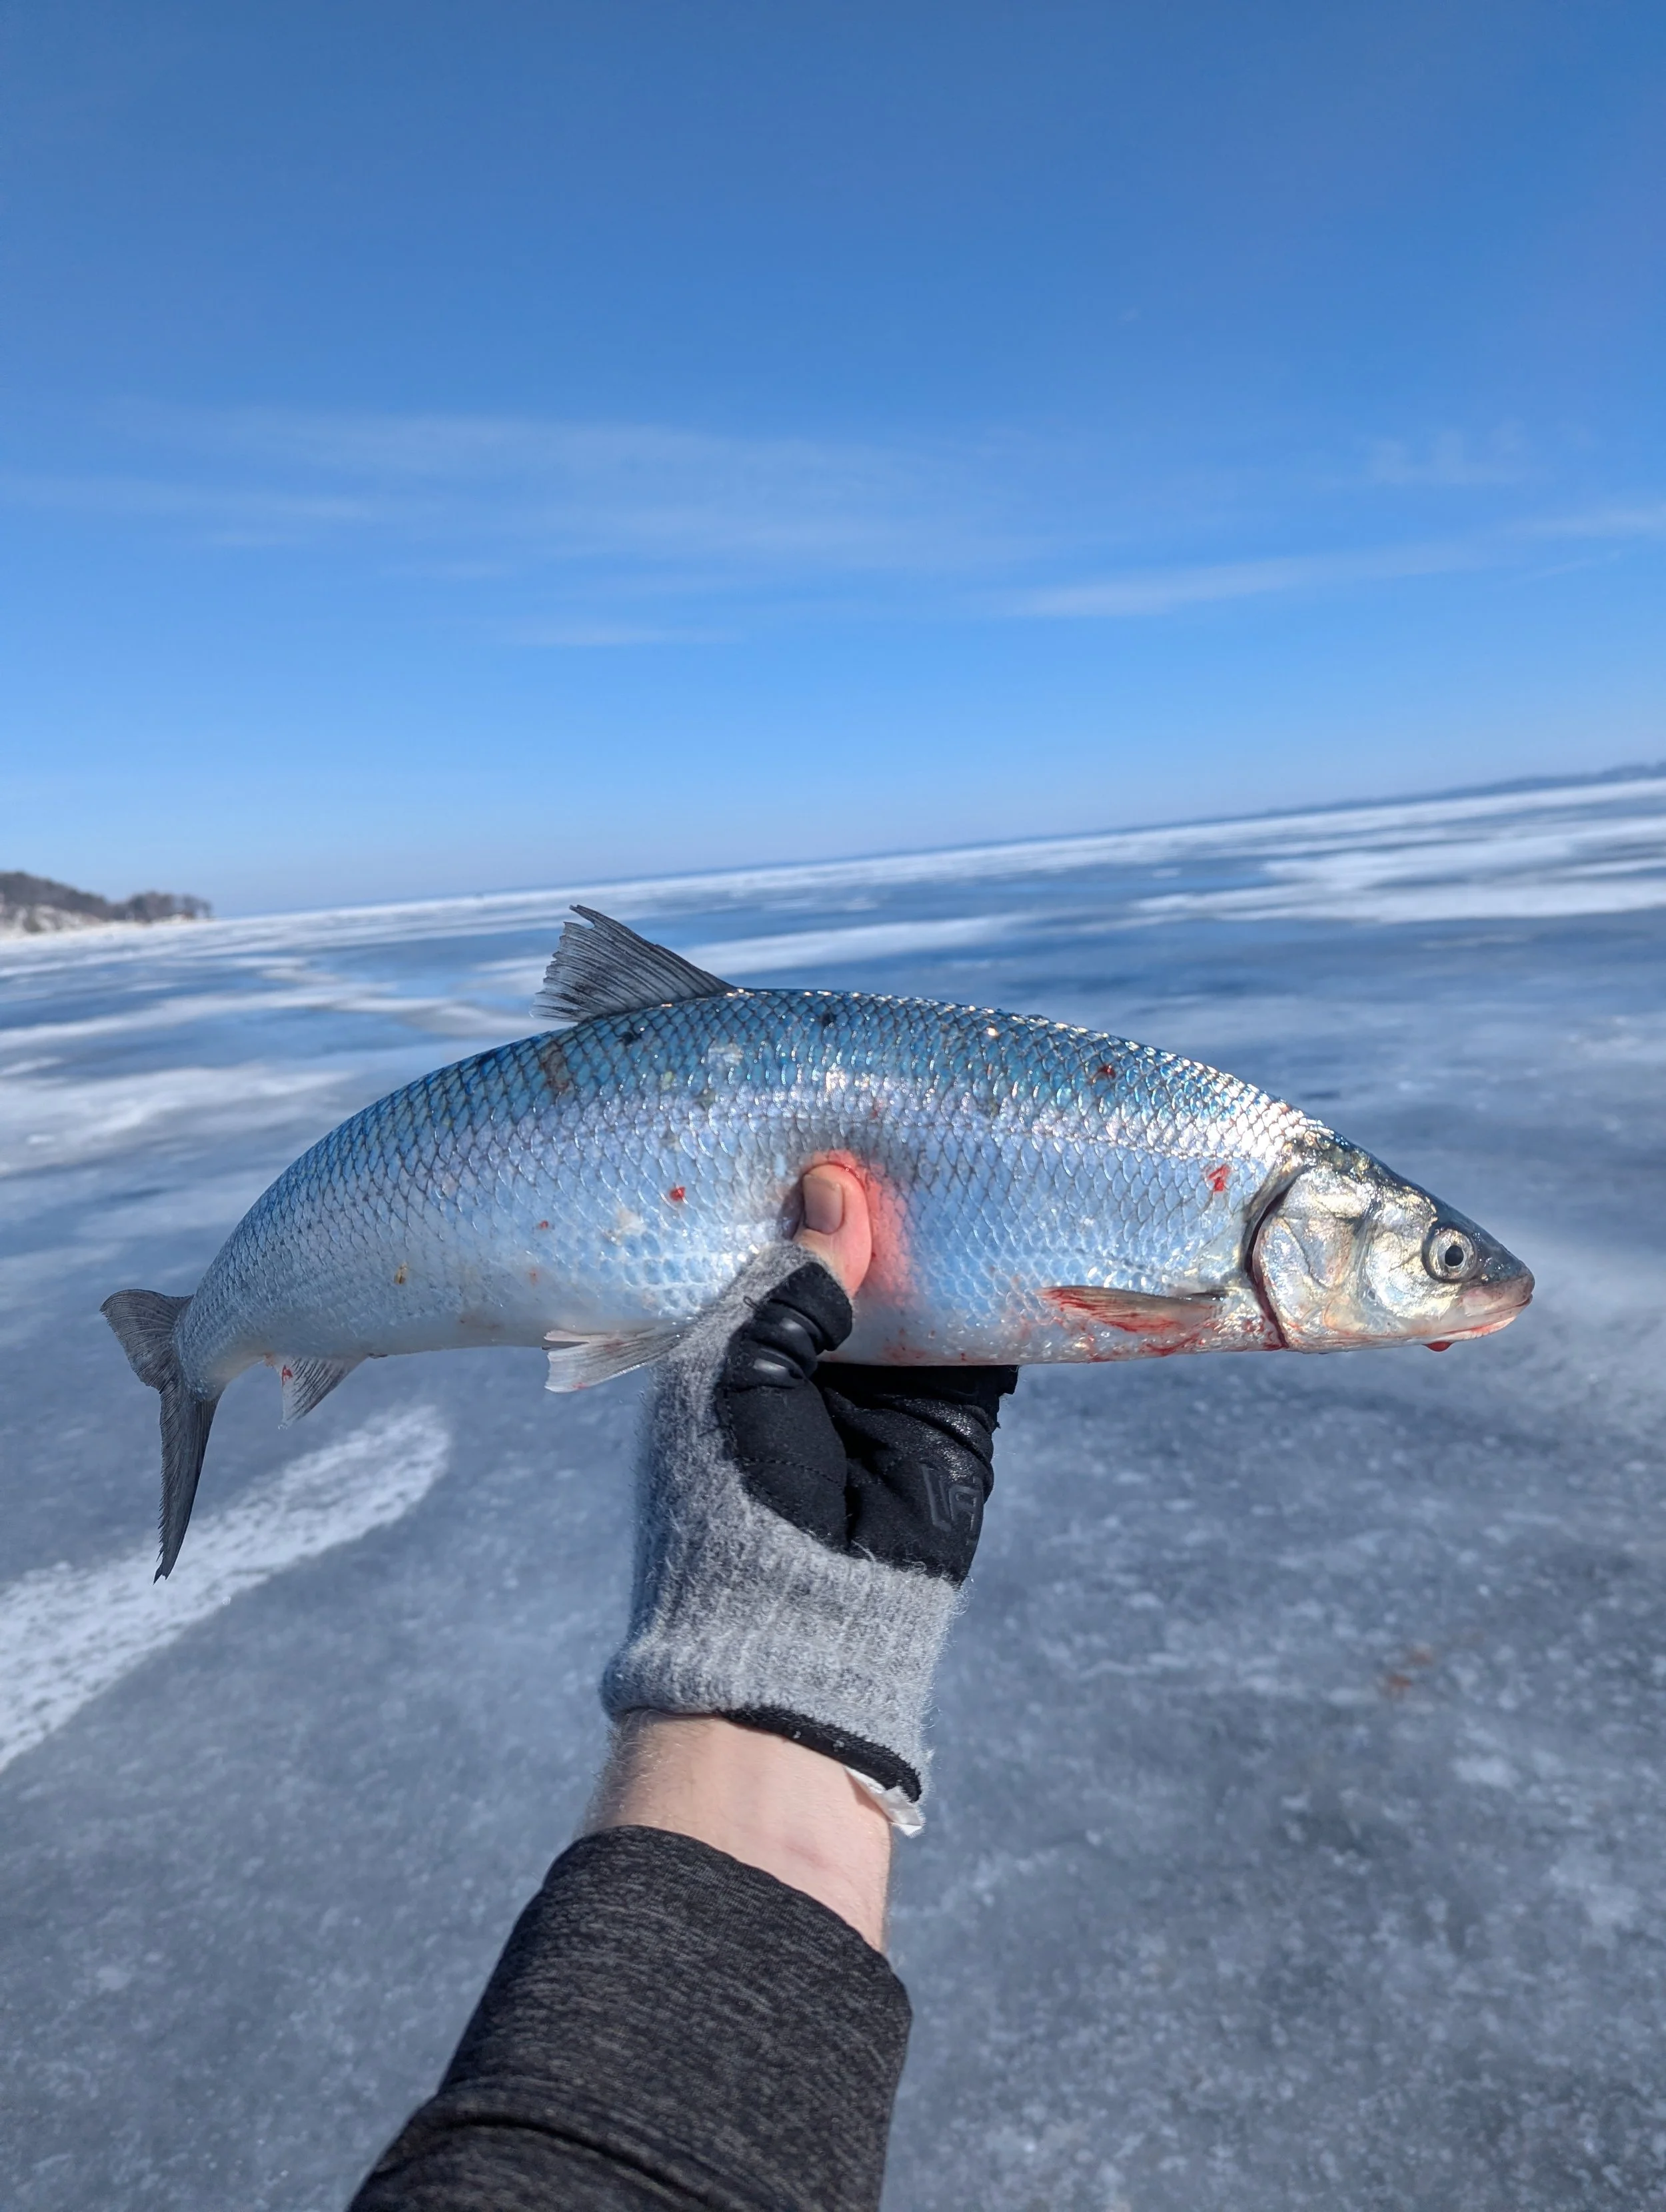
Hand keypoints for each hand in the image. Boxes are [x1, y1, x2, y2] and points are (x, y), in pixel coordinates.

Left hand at [591, 1165, 1015, 1938]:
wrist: (795, 1622)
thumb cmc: (729, 1491)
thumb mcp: (736, 1363)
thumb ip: (793, 1276)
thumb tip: (836, 1180)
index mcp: (734, 1328)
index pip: (773, 1229)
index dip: (800, 1174)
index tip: (828, 1100)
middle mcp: (812, 1340)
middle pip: (858, 1241)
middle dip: (883, 1186)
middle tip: (919, 1100)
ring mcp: (887, 1370)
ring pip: (925, 1274)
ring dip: (947, 1224)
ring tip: (975, 1137)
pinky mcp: (953, 1404)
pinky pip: (984, 1328)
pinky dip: (1001, 1280)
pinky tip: (1019, 1217)